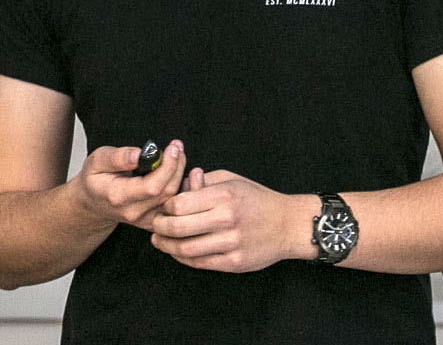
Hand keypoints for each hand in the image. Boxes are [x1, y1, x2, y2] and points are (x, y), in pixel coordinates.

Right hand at [72, 140, 187, 229]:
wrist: (93, 202)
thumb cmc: (95, 180)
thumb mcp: (97, 161)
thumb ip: (118, 157)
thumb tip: (139, 154)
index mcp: (118, 196)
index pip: (152, 186)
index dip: (167, 166)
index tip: (172, 148)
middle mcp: (133, 212)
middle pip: (167, 192)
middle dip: (177, 166)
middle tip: (177, 147)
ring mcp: (144, 220)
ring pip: (174, 199)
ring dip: (180, 175)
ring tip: (178, 156)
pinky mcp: (153, 221)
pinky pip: (175, 207)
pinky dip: (182, 190)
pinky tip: (178, 173)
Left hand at [150, 169, 303, 271]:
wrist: (288, 225)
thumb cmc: (257, 199)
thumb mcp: (231, 179)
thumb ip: (203, 182)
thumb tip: (178, 186)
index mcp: (223, 196)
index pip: (179, 204)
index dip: (164, 207)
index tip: (162, 207)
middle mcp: (226, 219)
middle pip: (178, 227)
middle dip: (159, 227)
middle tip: (154, 225)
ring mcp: (231, 243)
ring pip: (185, 249)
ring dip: (166, 245)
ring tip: (159, 240)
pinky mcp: (234, 262)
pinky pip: (200, 263)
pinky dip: (182, 258)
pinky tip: (176, 251)